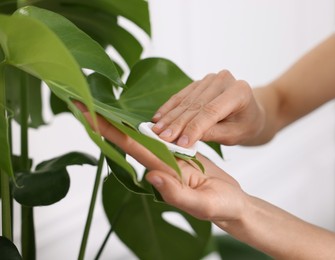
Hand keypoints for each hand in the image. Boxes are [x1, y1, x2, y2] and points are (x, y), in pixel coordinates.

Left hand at [75, 101, 247, 221]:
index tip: (84, 113)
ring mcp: (172, 157)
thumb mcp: (202, 205)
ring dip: (123, 120)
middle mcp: (162, 162)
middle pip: (129, 137)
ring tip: (102, 104)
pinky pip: (163, 135)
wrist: (233, 205)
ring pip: (145, 134)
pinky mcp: (183, 153)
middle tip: (80, 100)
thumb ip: (176, 194)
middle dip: (104, 120)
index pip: (129, 146)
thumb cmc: (222, 208)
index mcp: (164, 171)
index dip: (106, 130)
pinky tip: (138, 117)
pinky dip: (149, 124)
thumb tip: (150, 175)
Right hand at [151, 70, 264, 146]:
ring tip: (155, 131)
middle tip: (161, 139)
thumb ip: (212, 134)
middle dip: (177, 124)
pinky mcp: (200, 82)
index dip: (194, 127)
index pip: (212, 111)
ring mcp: (211, 79)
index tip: (180, 143)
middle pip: (196, 105)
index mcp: (239, 92)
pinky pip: (182, 96)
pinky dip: (169, 108)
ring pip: (186, 101)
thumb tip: (186, 139)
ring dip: (169, 117)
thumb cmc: (245, 126)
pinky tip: (158, 118)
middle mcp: (224, 80)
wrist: (250, 113)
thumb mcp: (234, 135)